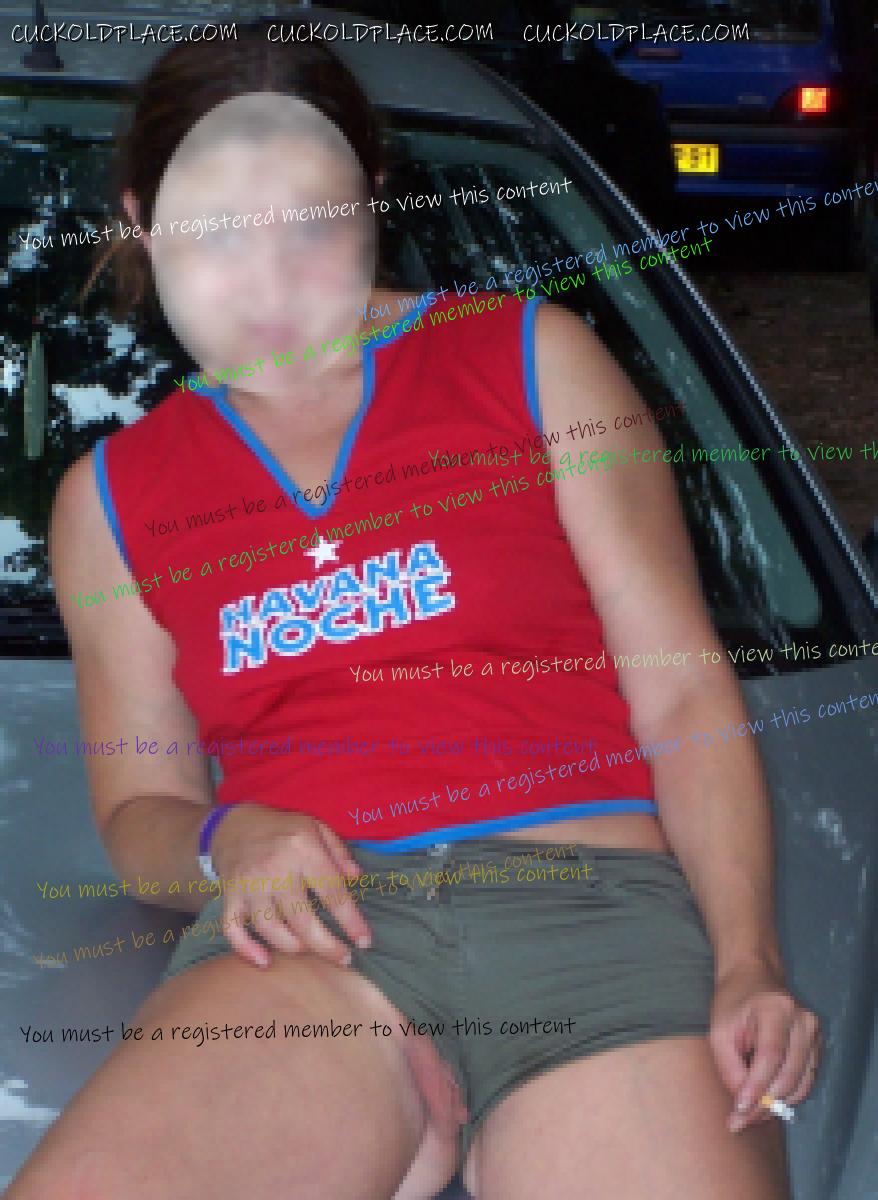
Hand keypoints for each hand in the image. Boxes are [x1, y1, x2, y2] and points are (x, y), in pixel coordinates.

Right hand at [210, 804, 371, 969]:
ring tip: (309, 950)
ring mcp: (249, 885)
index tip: (364, 942)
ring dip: (292, 947)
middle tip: (343, 959)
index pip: (332, 892)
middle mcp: (276, 870)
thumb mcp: (316, 826)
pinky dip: (246, 949)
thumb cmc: (282, 828)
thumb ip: (338, 851)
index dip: (351, 921)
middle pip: (302, 919)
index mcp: (303, 850)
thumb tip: (357, 878)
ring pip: (270, 928)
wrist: (233, 823)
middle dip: (325, 946)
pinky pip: (233, 929)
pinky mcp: (230, 896)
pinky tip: (264, 961)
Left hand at [709, 958, 820, 1133]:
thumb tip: (743, 1105)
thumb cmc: (732, 1002)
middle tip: (739, 1121)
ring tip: (749, 1114)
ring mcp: (815, 1033)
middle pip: (788, 1075)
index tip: (739, 1110)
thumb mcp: (719, 1030)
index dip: (756, 1086)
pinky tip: (765, 1099)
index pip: (771, 1055)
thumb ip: (729, 1067)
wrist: (753, 977)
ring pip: (800, 1085)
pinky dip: (785, 1097)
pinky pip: (805, 1082)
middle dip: (763, 1104)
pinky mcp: (818, 1046)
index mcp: (776, 1008)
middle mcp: (803, 1021)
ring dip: (774, 1105)